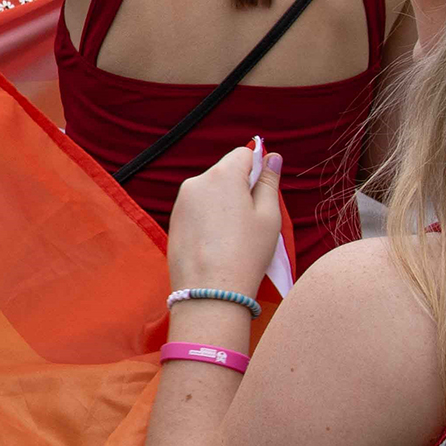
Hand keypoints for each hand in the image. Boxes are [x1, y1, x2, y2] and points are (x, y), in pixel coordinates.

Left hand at [169, 144, 284, 296]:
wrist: (209, 290)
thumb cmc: (246, 252)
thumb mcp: (268, 216)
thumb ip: (269, 182)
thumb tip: (271, 157)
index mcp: (221, 175)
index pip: (244, 154)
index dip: (258, 170)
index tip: (263, 194)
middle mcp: (196, 182)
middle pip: (225, 172)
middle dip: (241, 188)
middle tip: (252, 219)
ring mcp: (181, 202)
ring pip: (211, 191)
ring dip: (225, 203)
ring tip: (235, 235)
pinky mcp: (173, 220)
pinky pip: (197, 208)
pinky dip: (210, 218)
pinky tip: (218, 242)